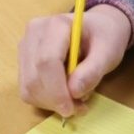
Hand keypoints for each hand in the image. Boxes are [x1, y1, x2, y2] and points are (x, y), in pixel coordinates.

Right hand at [17, 5, 131, 119]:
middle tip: (79, 108)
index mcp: (56, 25)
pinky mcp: (24, 61)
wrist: (96, 29)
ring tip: (75, 101)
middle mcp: (34, 33)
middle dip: (55, 100)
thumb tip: (74, 92)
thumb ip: (93, 71)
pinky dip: (45, 101)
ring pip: (28, 87)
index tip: (72, 108)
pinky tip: (63, 96)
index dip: (57, 90)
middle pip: (34, 77)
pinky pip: (27, 89)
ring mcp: (26, 47)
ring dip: (50, 103)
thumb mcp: (108, 52)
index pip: (47, 61)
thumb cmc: (103, 37)